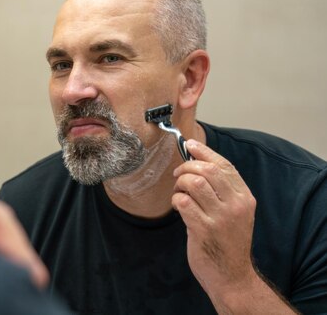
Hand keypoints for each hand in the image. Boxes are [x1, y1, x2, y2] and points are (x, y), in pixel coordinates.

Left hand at [172, 139, 257, 299]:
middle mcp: (236, 205)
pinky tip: (179, 208)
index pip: (225, 165)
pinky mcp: (204, 229)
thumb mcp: (235, 212)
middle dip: (187, 167)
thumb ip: (221, 190)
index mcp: (245, 198)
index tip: (190, 144)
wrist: (232, 276)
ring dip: (180, 184)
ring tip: (180, 193)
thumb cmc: (227, 241)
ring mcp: (221, 218)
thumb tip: (198, 160)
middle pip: (208, 170)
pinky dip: (176, 200)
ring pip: (194, 183)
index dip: (205, 152)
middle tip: (179, 175)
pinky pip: (183, 202)